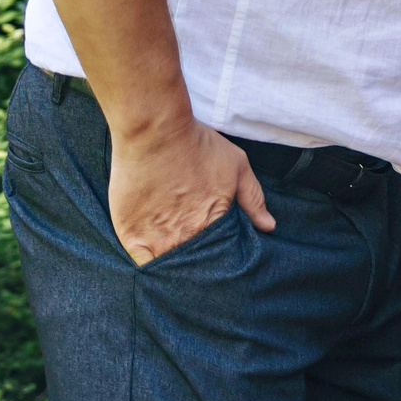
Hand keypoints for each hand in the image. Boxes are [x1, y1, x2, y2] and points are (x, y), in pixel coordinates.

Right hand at [108, 115, 274, 263]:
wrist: (155, 132)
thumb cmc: (197, 145)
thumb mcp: (237, 166)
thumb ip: (253, 199)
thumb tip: (269, 226)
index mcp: (213, 224)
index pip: (221, 256)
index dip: (220, 259)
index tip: (219, 258)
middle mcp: (186, 237)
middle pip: (196, 264)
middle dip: (200, 267)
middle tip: (199, 263)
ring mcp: (157, 239)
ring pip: (170, 266)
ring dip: (176, 268)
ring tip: (179, 267)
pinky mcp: (132, 235)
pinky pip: (144, 264)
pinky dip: (151, 267)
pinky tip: (156, 263)